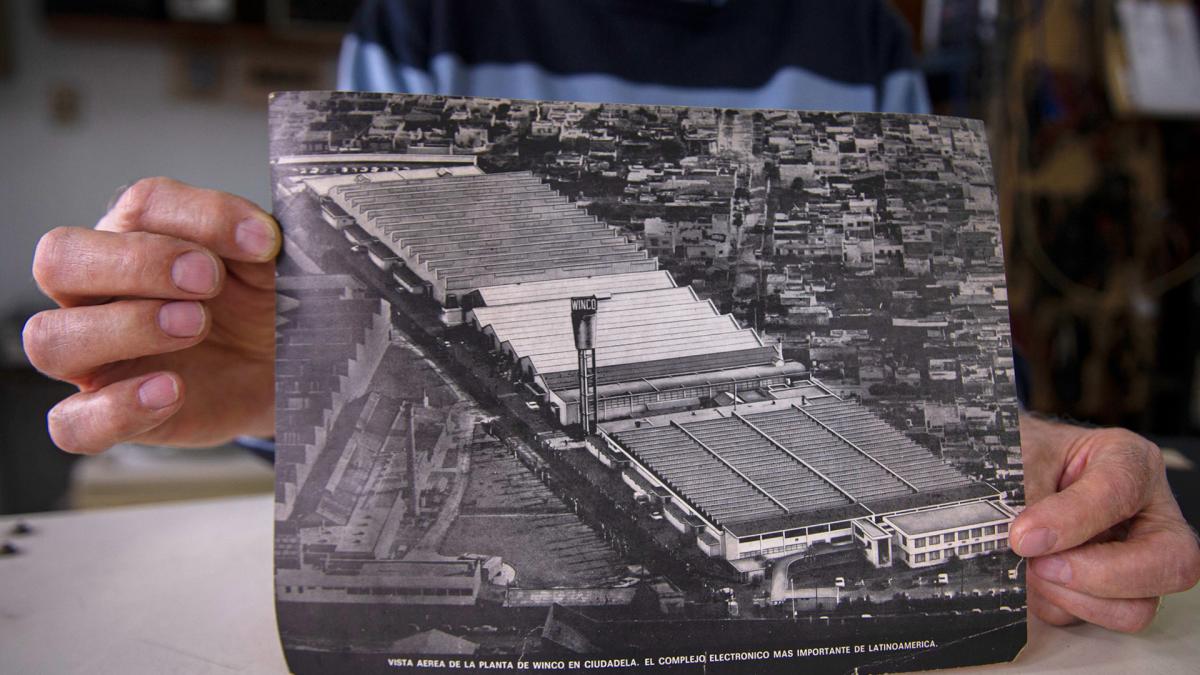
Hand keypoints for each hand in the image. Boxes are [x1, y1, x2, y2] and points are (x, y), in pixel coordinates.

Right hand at [23, 178, 279, 452]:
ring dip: (124, 328)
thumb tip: (258, 232)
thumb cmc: (266, 305)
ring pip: (49, 339)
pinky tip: (171, 390)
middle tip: (209, 279)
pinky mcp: (111, 416)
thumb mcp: (268, 265)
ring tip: (196, 327)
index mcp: (136, 237)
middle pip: (60, 258)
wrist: (289, 371)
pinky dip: (115, 409)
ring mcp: (96, 357)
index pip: (139, 207)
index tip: (263, 242)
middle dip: (138, 263)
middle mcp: (98, 293)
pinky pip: (72, 424)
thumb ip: (253, 238)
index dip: (201, 218)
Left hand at [1013, 414, 1199, 631]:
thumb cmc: (1029, 454)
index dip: (1071, 520)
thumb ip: (1027, 494)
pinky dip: (1057, 606)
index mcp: (1131, 461)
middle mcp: (1148, 513)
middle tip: (1039, 565)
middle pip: (1170, 563)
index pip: (1120, 492)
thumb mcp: (1025, 455)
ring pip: (1137, 606)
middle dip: (1099, 575)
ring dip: (1075, 599)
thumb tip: (1022, 542)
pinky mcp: (1109, 591)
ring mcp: (1136, 559)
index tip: (1023, 536)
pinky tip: (1032, 581)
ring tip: (1031, 572)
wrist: (1014, 467)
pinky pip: (1095, 620)